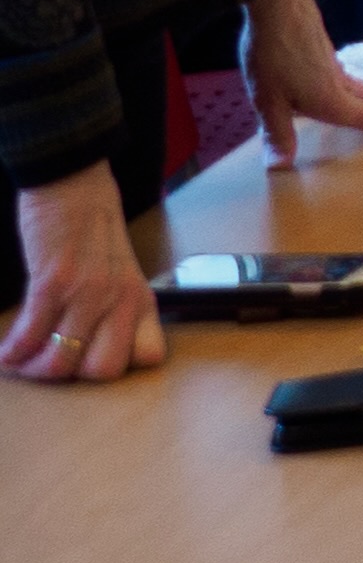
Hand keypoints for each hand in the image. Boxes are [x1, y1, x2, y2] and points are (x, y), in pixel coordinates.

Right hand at [4, 163, 164, 382]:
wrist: (73, 185)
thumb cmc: (93, 228)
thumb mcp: (121, 270)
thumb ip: (116, 307)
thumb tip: (95, 348)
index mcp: (140, 298)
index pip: (148, 356)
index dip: (118, 367)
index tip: (89, 361)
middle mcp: (120, 299)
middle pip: (102, 371)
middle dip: (71, 377)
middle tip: (47, 364)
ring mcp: (87, 293)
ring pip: (63, 362)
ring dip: (34, 369)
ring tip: (20, 362)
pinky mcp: (52, 283)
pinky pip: (30, 336)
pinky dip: (12, 352)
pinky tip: (4, 353)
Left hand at [246, 0, 362, 158]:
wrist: (278, 4)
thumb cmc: (273, 53)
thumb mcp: (267, 99)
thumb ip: (277, 131)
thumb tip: (281, 165)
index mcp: (331, 99)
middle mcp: (340, 84)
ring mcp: (335, 66)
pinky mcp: (327, 54)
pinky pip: (355, 76)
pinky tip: (358, 84)